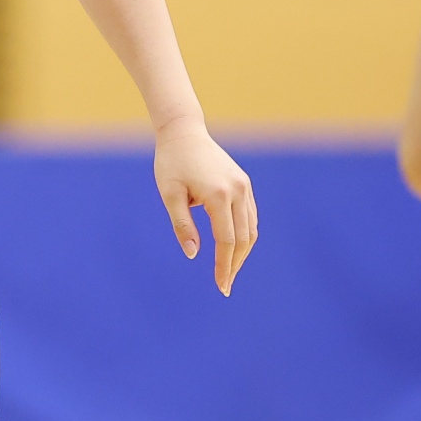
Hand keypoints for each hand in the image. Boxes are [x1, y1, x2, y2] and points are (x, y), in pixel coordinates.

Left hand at [153, 115, 257, 295]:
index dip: (224, 266)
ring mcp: (243, 186)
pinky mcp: (243, 183)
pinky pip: (250, 216)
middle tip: (225, 286)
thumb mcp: (170, 194)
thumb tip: (193, 254)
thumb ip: (182, 225)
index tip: (221, 287)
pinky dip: (245, 235)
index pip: (227, 240)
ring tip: (229, 271)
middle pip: (244, 238)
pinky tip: (234, 248)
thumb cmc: (171, 163)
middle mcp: (237, 191)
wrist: (183, 132)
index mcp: (218, 195)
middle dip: (235, 264)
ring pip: (251, 229)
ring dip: (242, 252)